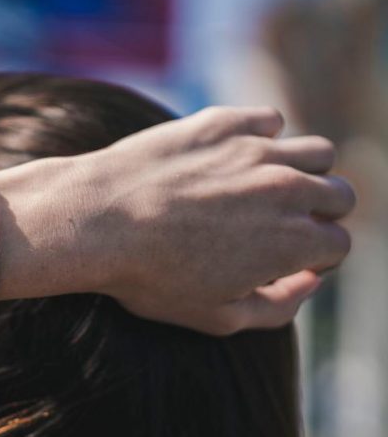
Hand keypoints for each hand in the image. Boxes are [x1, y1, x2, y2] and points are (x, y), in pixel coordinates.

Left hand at [85, 106, 354, 333]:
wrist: (96, 221)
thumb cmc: (150, 277)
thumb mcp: (217, 316)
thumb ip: (278, 306)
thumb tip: (310, 281)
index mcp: (293, 242)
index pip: (338, 245)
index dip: (316, 257)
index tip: (287, 259)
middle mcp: (286, 189)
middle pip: (339, 194)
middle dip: (321, 214)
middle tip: (283, 225)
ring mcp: (255, 150)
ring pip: (316, 152)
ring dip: (305, 171)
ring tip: (268, 188)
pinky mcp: (223, 123)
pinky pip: (269, 120)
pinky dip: (263, 137)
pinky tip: (235, 157)